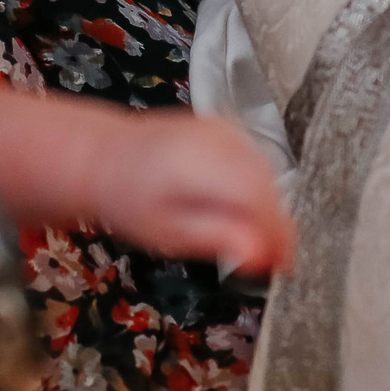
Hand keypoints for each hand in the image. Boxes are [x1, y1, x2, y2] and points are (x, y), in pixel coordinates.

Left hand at [91, 110, 294, 275]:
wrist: (103, 157)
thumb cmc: (129, 201)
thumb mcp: (167, 233)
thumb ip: (216, 239)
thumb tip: (260, 255)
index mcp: (200, 165)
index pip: (260, 198)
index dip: (280, 233)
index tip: (285, 264)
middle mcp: (217, 138)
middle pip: (268, 185)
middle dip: (274, 224)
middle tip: (271, 260)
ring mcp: (223, 126)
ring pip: (266, 172)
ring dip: (267, 206)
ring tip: (253, 237)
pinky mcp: (225, 126)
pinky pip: (255, 160)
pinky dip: (256, 186)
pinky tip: (239, 207)